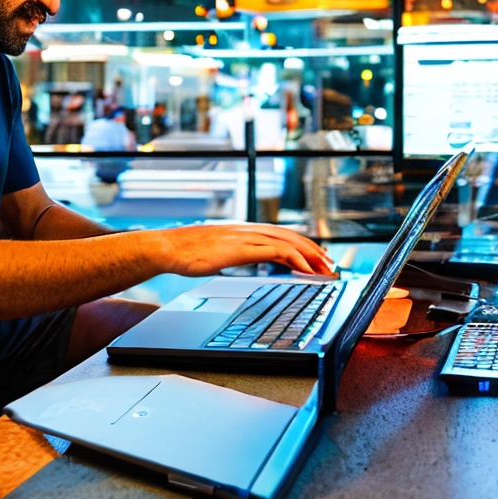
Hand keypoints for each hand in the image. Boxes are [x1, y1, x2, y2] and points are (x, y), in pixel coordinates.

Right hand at [155, 223, 334, 276]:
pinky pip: (275, 252)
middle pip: (291, 237)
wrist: (167, 247)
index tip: (316, 256)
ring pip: (288, 243)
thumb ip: (231, 253)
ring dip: (310, 256)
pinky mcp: (241, 248)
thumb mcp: (216, 252)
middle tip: (330, 263)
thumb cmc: (186, 252)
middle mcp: (249, 229)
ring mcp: (246, 237)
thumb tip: (236, 260)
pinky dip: (294, 259)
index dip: (302, 244)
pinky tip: (305, 269)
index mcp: (244, 230)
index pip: (282, 234)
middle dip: (314, 250)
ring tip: (325, 268)